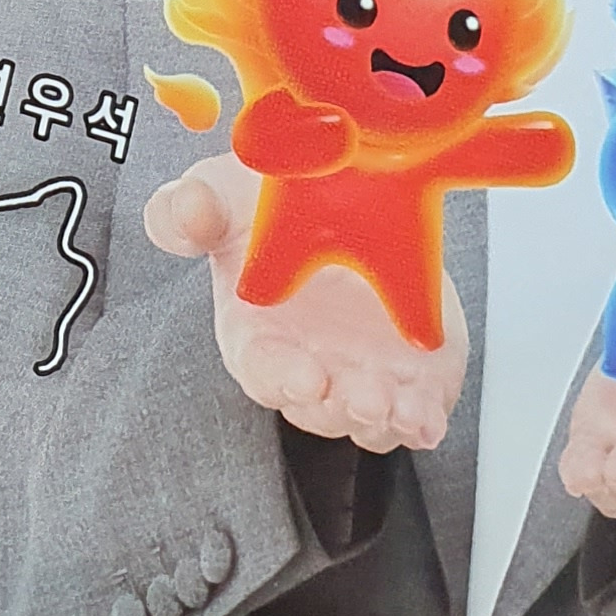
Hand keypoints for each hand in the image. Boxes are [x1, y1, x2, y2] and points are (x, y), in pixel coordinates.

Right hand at [144, 153, 467, 453]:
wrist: (335, 200)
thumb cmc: (265, 212)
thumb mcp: (223, 195)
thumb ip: (193, 207)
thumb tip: (187, 209)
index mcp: (256, 335)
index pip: (263, 369)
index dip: (282, 378)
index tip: (305, 377)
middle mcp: (308, 365)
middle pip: (320, 406)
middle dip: (342, 405)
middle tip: (363, 395)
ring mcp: (359, 377)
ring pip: (369, 420)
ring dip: (385, 419)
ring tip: (401, 406)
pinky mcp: (409, 378)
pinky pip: (417, 412)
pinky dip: (424, 420)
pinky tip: (427, 415)